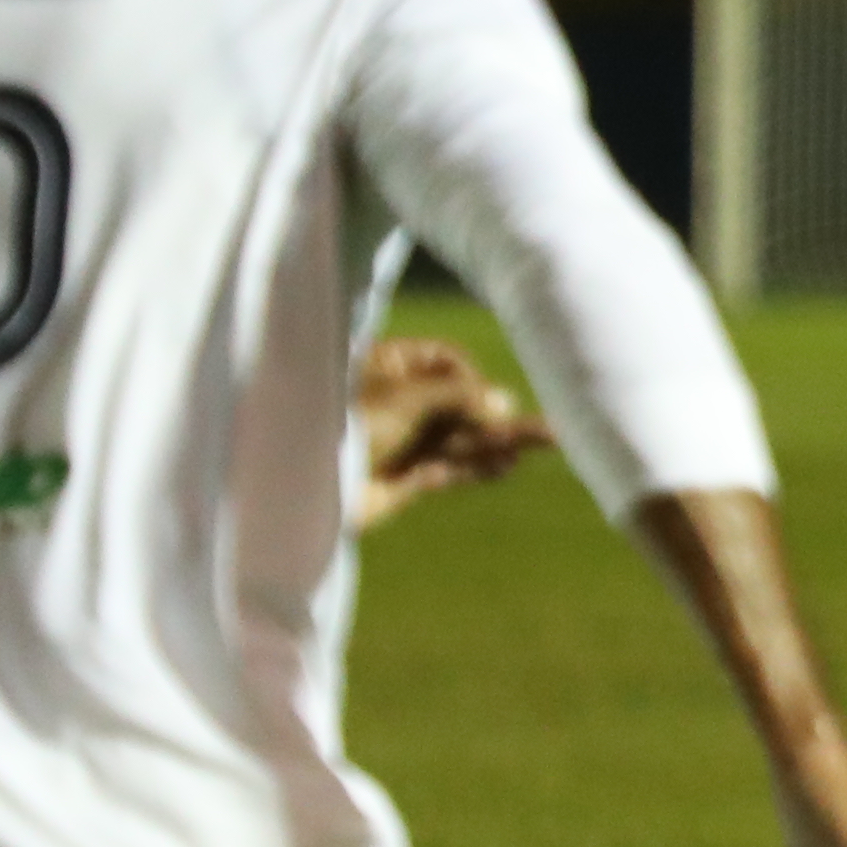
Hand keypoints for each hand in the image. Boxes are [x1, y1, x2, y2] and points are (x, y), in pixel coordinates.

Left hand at [351, 337, 553, 530]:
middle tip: (546, 425)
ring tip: (550, 442)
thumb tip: (505, 403)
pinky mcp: (402, 478)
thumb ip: (460, 397)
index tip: (482, 396)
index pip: (445, 360)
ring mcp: (399, 440)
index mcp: (386, 366)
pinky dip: (478, 467)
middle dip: (497, 414)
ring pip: (460, 437)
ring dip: (500, 440)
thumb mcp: (407, 396)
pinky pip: (449, 468)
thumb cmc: (343, 422)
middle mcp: (396, 400)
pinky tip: (509, 465)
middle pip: (459, 402)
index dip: (470, 377)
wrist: (297, 486)